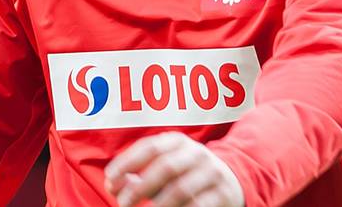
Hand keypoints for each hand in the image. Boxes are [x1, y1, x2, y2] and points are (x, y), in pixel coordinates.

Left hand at [104, 132, 243, 206]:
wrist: (231, 180)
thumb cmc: (185, 175)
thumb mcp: (163, 168)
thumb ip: (137, 176)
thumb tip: (112, 185)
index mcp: (177, 141)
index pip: (149, 147)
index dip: (127, 162)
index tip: (110, 179)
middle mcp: (196, 153)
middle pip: (165, 167)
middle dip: (140, 187)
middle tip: (123, 203)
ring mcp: (212, 172)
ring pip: (181, 188)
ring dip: (158, 204)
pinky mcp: (223, 193)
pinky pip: (198, 205)